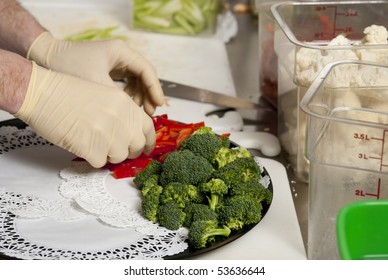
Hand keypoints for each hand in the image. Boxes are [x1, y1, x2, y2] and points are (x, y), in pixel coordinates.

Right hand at [14, 62, 155, 167]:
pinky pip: (100, 162)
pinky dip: (91, 158)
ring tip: (93, 141)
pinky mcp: (92, 147)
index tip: (145, 148)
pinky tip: (81, 143)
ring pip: (119, 156)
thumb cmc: (68, 93)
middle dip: (129, 151)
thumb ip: (122, 114)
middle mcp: (121, 118)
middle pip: (137, 146)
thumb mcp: (105, 95)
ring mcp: (107, 133)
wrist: (42, 92)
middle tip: (116, 149)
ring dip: (108, 154)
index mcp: (125, 103)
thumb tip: (132, 137)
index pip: (148, 128)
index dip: (148, 141)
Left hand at [27, 32, 163, 114]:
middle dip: (148, 95)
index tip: (158, 104)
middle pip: (144, 77)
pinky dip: (128, 96)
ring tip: (137, 113)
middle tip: (149, 113)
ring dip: (138, 97)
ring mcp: (115, 63)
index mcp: (121, 52)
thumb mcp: (96, 85)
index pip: (146, 70)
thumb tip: (134, 116)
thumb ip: (118, 99)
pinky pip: (126, 84)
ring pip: (136, 82)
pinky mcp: (109, 70)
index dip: (155, 88)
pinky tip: (125, 108)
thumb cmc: (68, 66)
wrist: (44, 58)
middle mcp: (121, 55)